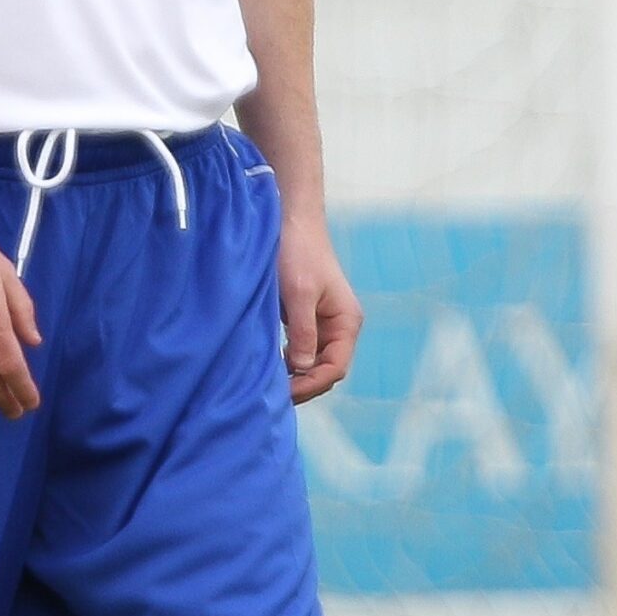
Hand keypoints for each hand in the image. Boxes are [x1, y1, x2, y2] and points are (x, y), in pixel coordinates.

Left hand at [280, 223, 361, 404]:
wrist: (290, 221)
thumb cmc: (297, 252)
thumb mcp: (298, 293)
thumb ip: (302, 332)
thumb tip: (301, 368)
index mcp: (347, 322)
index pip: (335, 368)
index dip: (312, 384)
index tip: (285, 392)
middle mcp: (340, 327)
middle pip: (325, 370)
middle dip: (303, 384)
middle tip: (272, 394)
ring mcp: (324, 324)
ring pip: (312, 362)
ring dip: (295, 375)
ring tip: (269, 383)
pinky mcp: (306, 319)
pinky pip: (302, 350)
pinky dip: (289, 361)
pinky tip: (270, 364)